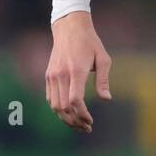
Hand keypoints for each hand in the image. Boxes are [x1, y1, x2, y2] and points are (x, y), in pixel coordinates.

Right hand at [45, 11, 111, 132]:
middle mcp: (61, 75)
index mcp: (76, 71)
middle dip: (75, 121)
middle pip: (64, 107)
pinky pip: (50, 98)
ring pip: (54, 106)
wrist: (69, 27)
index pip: (75, 100)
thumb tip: (107, 99)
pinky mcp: (48, 75)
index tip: (90, 121)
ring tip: (78, 124)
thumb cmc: (90, 42)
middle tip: (87, 128)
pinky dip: (59, 109)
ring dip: (66, 118)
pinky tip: (70, 113)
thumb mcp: (103, 59)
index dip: (82, 114)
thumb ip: (103, 80)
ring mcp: (52, 75)